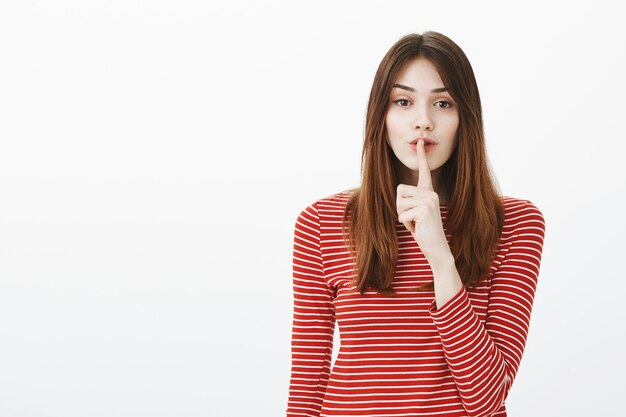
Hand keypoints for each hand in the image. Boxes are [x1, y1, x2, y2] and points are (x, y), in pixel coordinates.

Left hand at [396, 139, 450, 262]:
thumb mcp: (416, 214)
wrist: (437, 248)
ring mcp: (429, 201)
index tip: (420, 142)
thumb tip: (400, 192)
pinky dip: (406, 225)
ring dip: (403, 217)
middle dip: (400, 208)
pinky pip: (402, 215)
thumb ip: (410, 201)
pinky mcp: (424, 210)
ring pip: (399, 203)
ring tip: (416, 224)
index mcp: (429, 192)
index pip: (424, 172)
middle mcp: (430, 194)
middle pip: (399, 191)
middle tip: (413, 220)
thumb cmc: (424, 232)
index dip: (422, 156)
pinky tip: (418, 229)